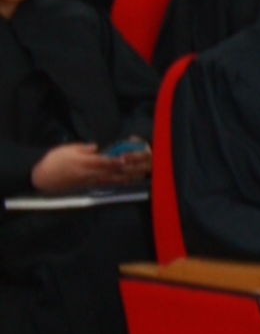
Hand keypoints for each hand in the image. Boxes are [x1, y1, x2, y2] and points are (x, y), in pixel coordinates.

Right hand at [30, 140, 149, 193]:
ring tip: (140, 174)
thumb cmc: (54, 160)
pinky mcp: (89, 186)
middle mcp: (89, 173)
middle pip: (111, 171)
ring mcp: (90, 181)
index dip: (116, 161)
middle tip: (142, 167)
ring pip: (111, 179)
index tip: (128, 159)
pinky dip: (117, 182)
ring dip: (126, 177)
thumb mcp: (67, 149)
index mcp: (84, 162)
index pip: (103, 161)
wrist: (43, 178)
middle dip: (127, 169)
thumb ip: (83, 149)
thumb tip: (96, 147)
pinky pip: (106, 184)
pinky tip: (127, 181)